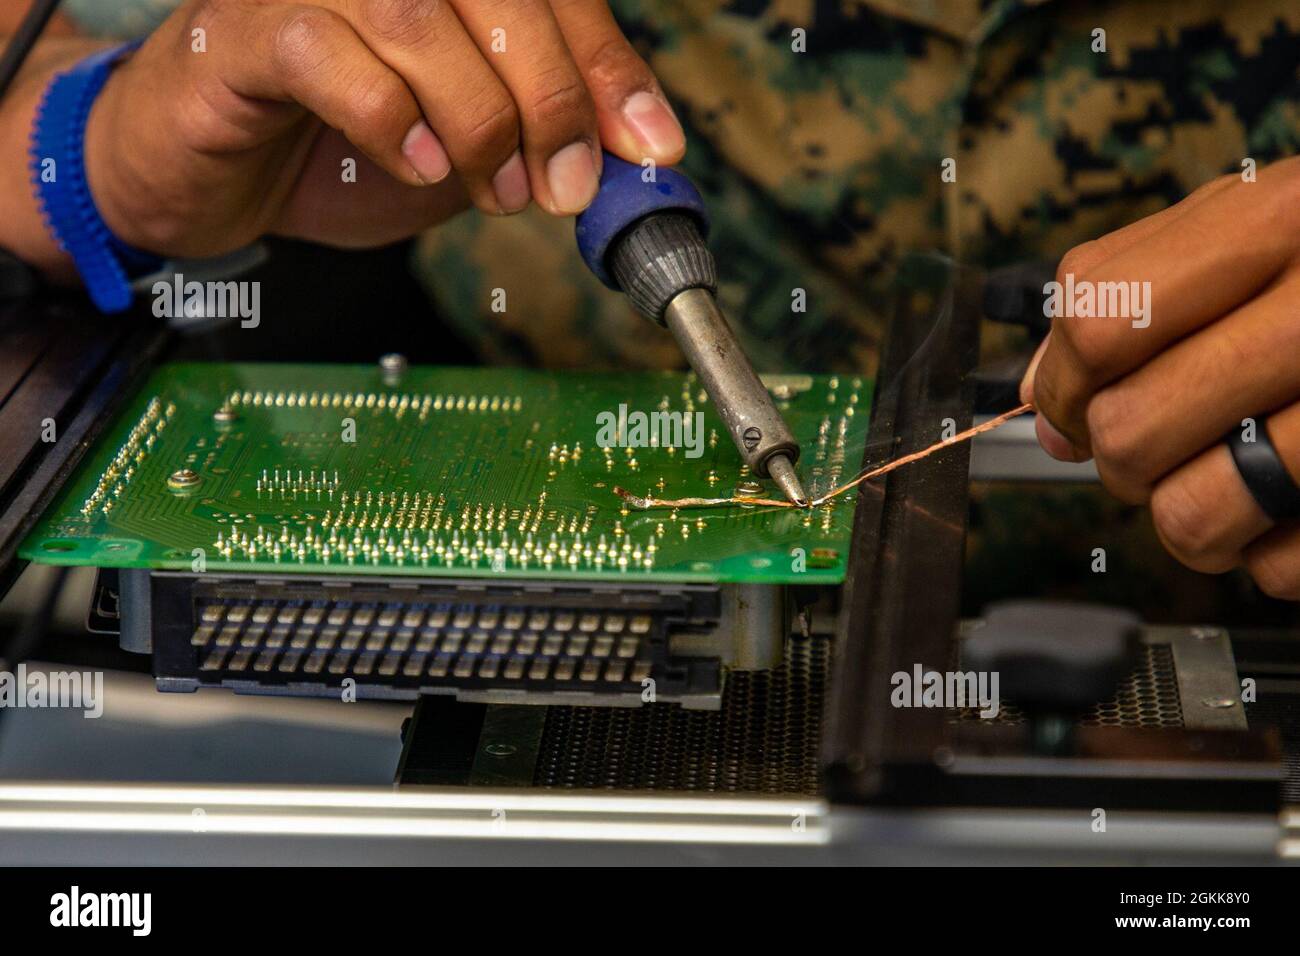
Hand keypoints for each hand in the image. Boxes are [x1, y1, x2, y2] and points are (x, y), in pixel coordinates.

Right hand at [84, 0, 684, 255]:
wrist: (208, 172)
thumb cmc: (335, 149)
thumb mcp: (465, 150)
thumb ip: (535, 138)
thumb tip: (626, 159)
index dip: (609, 68)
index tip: (652, 146)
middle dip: (553, 100)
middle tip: (567, 186)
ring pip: (418, 18)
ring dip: (479, 120)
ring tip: (499, 191)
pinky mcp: (248, 28)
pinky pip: (331, 58)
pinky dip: (390, 119)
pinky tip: (416, 165)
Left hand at [1021, 156, 1299, 597]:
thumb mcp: (1251, 223)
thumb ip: (1129, 288)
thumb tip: (1042, 397)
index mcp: (1279, 222)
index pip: (1097, 325)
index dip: (1065, 381)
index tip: (1075, 401)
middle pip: (1129, 432)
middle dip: (1123, 455)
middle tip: (1166, 437)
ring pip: (1189, 519)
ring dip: (1189, 516)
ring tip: (1227, 474)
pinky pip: (1277, 570)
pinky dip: (1271, 553)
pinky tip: (1295, 499)